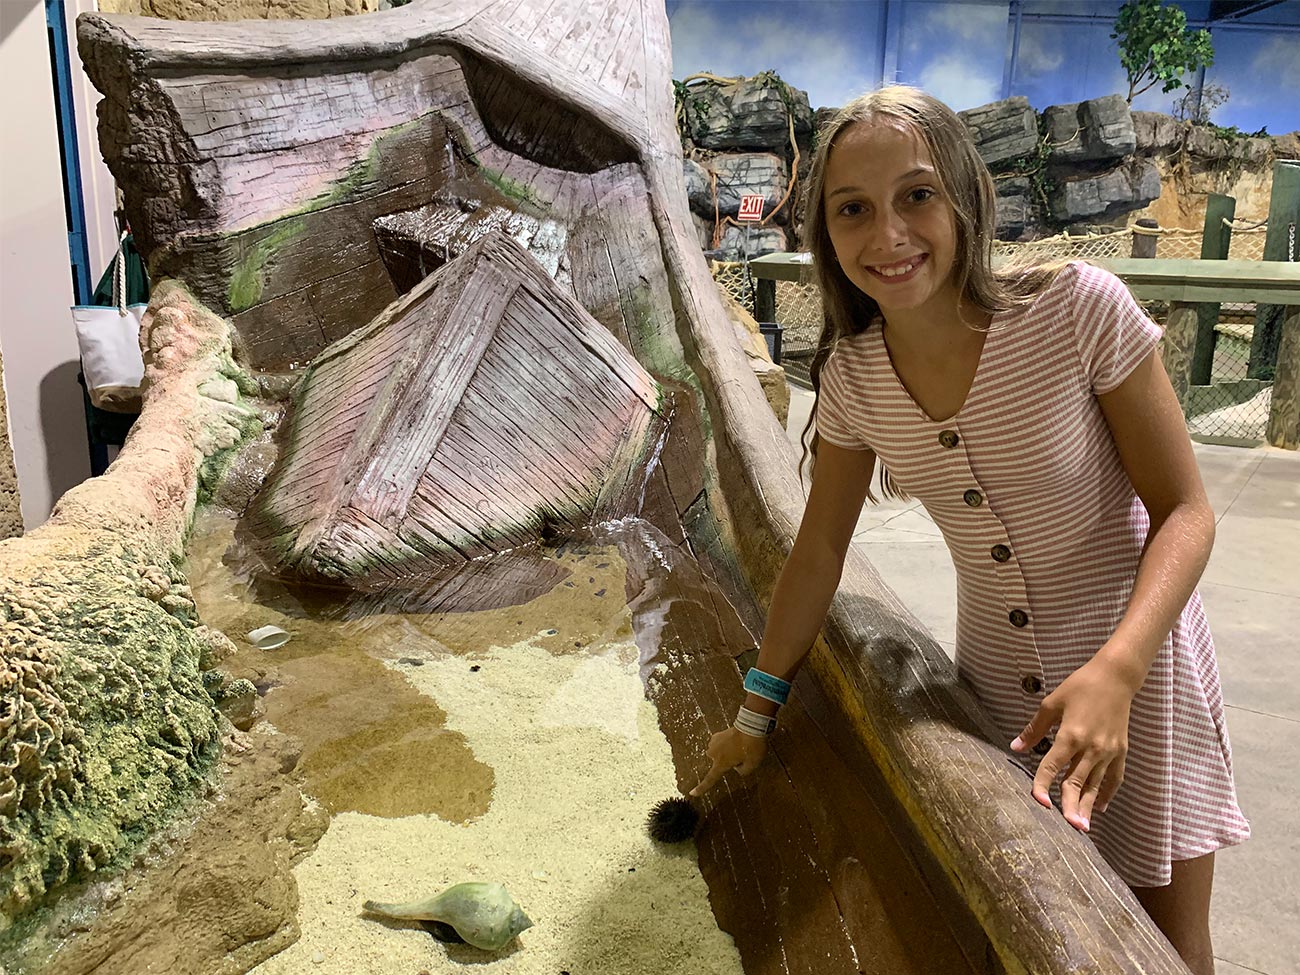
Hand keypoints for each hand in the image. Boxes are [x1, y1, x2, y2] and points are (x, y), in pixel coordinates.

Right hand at [689, 727, 767, 796]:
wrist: (750, 725)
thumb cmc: (751, 747)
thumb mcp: (753, 764)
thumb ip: (743, 771)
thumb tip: (737, 767)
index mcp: (721, 764)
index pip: (710, 779)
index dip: (701, 788)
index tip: (692, 793)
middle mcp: (713, 754)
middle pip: (718, 764)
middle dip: (727, 762)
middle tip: (742, 756)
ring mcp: (713, 743)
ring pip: (719, 754)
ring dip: (727, 752)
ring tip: (740, 747)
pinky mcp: (716, 735)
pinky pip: (720, 744)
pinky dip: (726, 744)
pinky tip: (736, 740)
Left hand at [1011, 658, 1134, 832]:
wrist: (1115, 677)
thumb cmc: (1079, 686)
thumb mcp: (1051, 704)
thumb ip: (1034, 729)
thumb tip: (1015, 747)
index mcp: (1071, 735)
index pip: (1052, 766)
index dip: (1043, 785)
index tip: (1037, 802)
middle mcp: (1091, 747)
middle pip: (1077, 782)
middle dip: (1071, 805)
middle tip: (1068, 828)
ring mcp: (1108, 751)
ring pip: (1096, 785)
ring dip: (1089, 806)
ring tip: (1083, 826)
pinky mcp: (1121, 751)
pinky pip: (1114, 777)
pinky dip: (1107, 793)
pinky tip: (1100, 807)